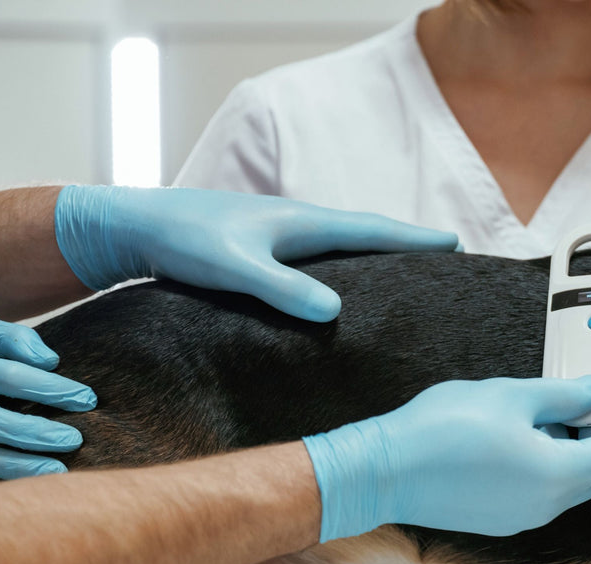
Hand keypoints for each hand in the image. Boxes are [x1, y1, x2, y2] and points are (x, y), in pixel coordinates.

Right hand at [0, 318, 93, 478]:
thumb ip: (13, 339)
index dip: (48, 387)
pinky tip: (32, 477)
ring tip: (57, 469)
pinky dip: (4, 472)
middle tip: (75, 439)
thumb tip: (51, 361)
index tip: (87, 398)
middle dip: (34, 431)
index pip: (8, 376)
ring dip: (18, 464)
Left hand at [54, 185, 459, 321]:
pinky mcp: (264, 251)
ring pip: (344, 247)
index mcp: (303, 223)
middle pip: (367, 235)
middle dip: (408, 245)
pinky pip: (321, 259)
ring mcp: (281, 237)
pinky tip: (343, 288)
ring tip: (407, 275)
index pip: (374, 230)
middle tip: (446, 259)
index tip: (456, 244)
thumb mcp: (235, 268)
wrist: (134, 226)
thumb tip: (336, 313)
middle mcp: (299, 225)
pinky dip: (346, 268)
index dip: (416, 239)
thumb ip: (283, 289)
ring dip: (378, 256)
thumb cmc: (183, 241)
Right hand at [302, 376, 590, 540]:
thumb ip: (563, 395)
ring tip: (567, 410)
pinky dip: (556, 462)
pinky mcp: (502, 516)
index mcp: (557, 475)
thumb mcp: (511, 396)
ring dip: (582, 449)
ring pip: (575, 482)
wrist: (385, 470)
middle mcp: (546, 504)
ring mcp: (523, 515)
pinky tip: (535, 433)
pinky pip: (547, 490)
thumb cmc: (442, 430)